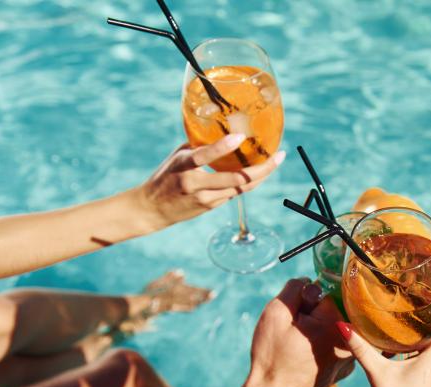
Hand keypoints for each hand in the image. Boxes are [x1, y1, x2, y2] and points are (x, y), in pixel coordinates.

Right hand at [135, 135, 285, 230]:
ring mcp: (205, 198)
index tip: (241, 137)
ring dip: (262, 176)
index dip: (223, 147)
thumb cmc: (165, 176)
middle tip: (279, 156)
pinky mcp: (211, 206)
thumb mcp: (178, 157)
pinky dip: (250, 182)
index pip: (204, 156)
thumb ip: (199, 146)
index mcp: (183, 166)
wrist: (151, 209)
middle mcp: (196, 184)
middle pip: (236, 179)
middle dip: (262, 169)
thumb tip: (222, 132)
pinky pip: (236, 192)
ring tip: (276, 161)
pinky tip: (261, 172)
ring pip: (241, 188)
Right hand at [245, 279, 353, 386]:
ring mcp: (349, 358)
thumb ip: (295, 288)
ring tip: (300, 348)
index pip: (323, 295)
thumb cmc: (272, 355)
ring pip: (332, 329)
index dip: (303, 304)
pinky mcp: (344, 369)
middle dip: (312, 317)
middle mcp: (349, 341)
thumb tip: (310, 282)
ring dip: (318, 332)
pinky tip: (307, 358)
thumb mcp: (276, 312)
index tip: (294, 321)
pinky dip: (322, 347)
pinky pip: (335, 346)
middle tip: (295, 336)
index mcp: (335, 324)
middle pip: (331, 312)